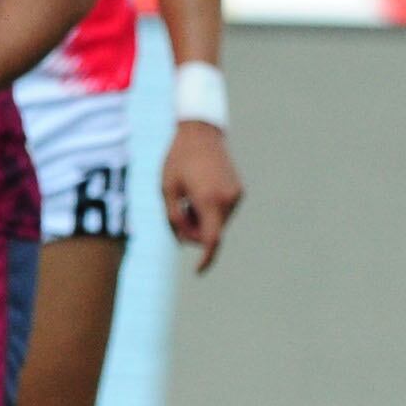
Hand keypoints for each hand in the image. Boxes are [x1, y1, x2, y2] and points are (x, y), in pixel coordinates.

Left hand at [161, 121, 243, 272]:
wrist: (201, 133)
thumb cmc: (177, 160)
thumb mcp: (167, 190)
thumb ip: (174, 219)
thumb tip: (184, 241)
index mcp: (209, 199)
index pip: (211, 239)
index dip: (206, 258)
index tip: (198, 271)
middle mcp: (227, 200)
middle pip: (212, 232)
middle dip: (194, 231)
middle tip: (178, 213)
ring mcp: (236, 195)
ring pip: (218, 222)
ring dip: (202, 219)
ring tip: (188, 197)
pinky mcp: (239, 191)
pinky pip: (223, 211)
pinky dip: (210, 210)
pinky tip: (199, 191)